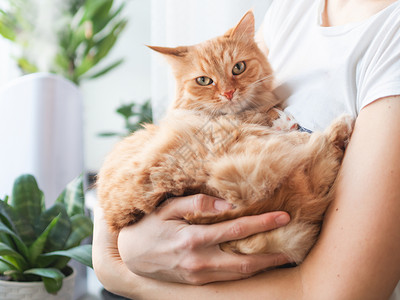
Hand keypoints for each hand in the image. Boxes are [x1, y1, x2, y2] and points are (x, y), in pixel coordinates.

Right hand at [118, 194, 290, 284]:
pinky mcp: (197, 281)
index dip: (262, 224)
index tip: (283, 217)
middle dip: (272, 255)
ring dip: (262, 266)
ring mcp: (199, 275)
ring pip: (239, 274)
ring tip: (281, 256)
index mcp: (193, 240)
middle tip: (293, 247)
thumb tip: (228, 203)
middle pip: (245, 261)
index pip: (236, 230)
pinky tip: (256, 263)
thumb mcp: (167, 208)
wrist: (130, 255)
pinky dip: (246, 271)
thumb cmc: (148, 226)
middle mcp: (199, 262)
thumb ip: (198, 203)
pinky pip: (228, 278)